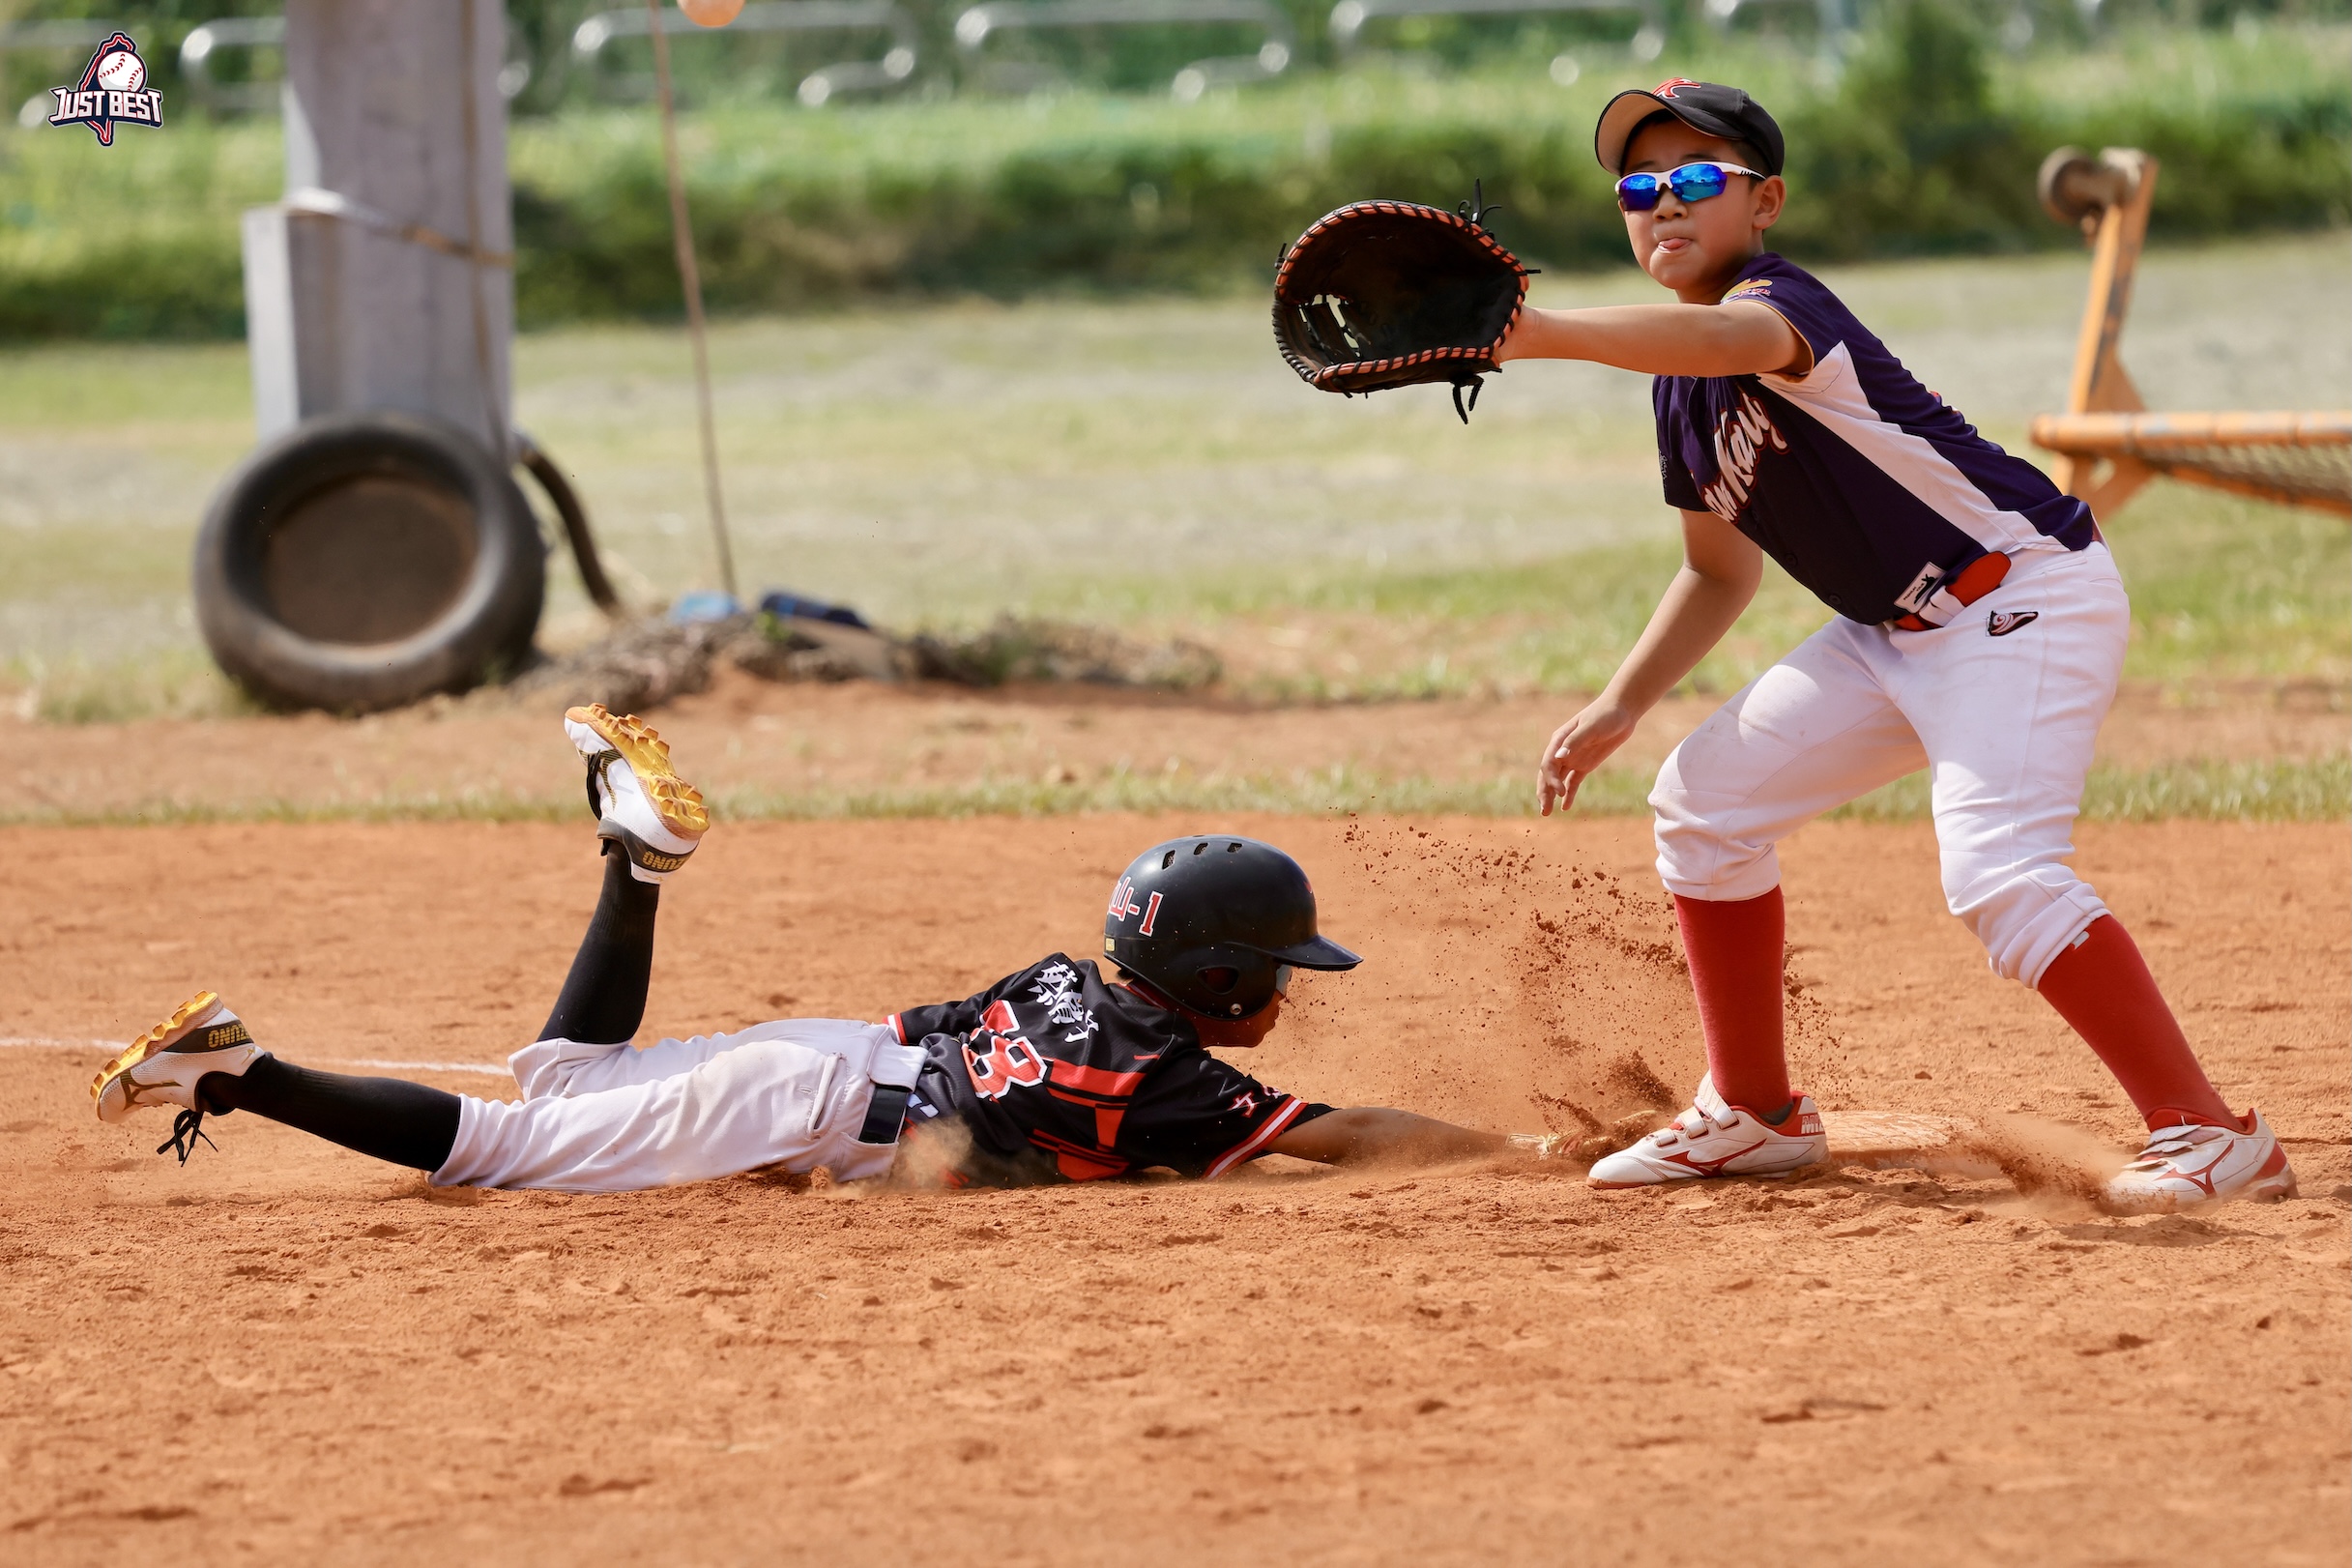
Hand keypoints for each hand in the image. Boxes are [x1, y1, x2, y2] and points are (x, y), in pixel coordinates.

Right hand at [1537, 699, 1637, 816]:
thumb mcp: (1591, 727)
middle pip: (1548, 775)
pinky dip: (1569, 794)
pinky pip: (1573, 782)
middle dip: (1544, 792)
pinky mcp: (1585, 765)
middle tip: (1544, 811)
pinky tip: (1565, 808)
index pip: (1548, 763)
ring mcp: (1573, 758)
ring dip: (1551, 795)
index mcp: (1559, 740)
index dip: (1551, 779)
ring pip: (1558, 780)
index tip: (1560, 792)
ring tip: (1547, 812)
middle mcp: (1562, 750)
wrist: (1622, 711)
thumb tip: (1559, 758)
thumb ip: (1575, 742)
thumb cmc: (1606, 715)